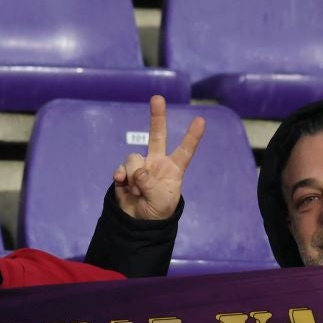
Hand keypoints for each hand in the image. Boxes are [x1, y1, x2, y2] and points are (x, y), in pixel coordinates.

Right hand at [113, 95, 204, 221]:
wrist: (138, 224)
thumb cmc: (158, 211)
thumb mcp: (161, 202)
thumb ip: (151, 185)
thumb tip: (138, 171)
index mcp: (173, 169)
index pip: (185, 151)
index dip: (192, 137)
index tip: (201, 121)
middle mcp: (156, 162)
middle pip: (157, 136)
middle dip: (157, 117)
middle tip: (157, 98)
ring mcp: (140, 167)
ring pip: (134, 158)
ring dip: (134, 174)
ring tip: (137, 191)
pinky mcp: (125, 174)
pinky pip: (121, 168)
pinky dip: (121, 175)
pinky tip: (122, 183)